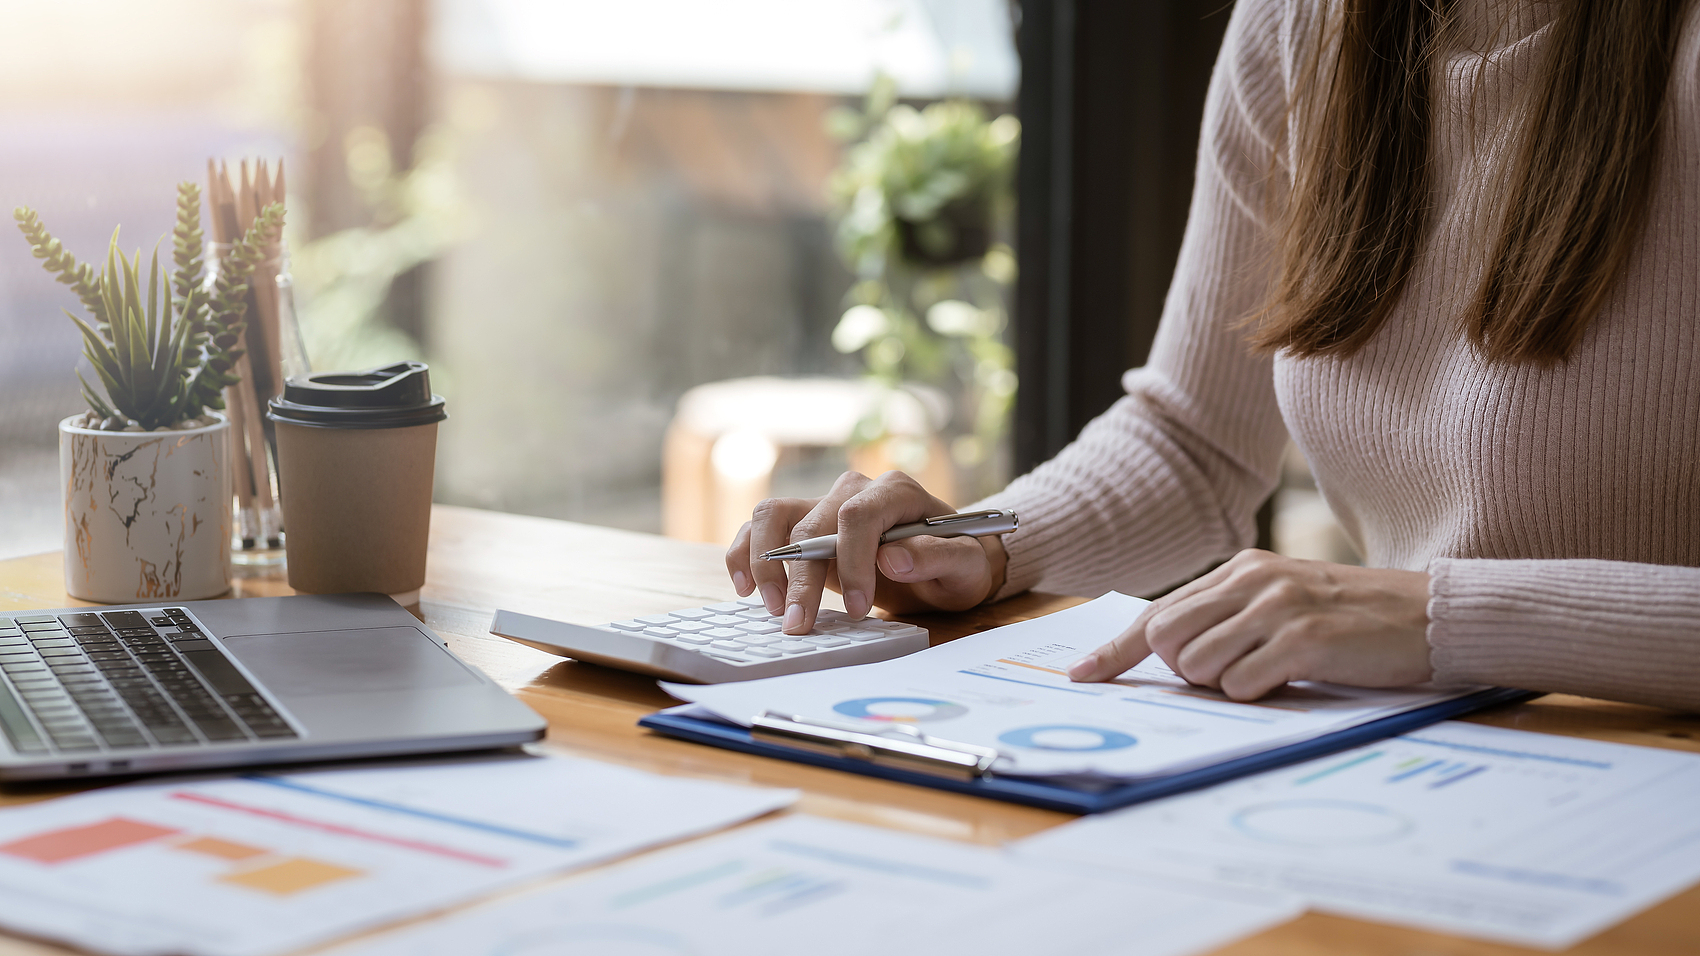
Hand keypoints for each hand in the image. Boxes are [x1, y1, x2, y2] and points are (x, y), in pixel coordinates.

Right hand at [724, 470, 1008, 634]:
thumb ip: (937, 557)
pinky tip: (746, 588)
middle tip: (799, 624)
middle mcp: (854, 490)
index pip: (858, 515)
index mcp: (896, 491)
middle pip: (812, 523)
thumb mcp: (965, 566)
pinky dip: (745, 553)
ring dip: (765, 561)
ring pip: (774, 515)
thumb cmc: (958, 563)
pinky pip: (761, 528)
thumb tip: (892, 559)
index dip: (852, 560)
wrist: (946, 563)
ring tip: (773, 608)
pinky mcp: (803, 527)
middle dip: (802, 578)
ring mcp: (823, 505)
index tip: (858, 607)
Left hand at [1066, 550, 1432, 698]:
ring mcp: (1277, 605)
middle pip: (1166, 638)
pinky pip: (1241, 684)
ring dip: (1223, 685)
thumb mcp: (1281, 603)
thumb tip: (1171, 655)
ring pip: (1198, 665)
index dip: (1116, 648)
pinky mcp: (1304, 637)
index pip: (1159, 612)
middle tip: (1230, 674)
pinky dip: (1256, 694)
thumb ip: (1229, 618)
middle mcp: (1251, 580)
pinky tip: (1293, 678)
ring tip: (1271, 673)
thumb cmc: (1351, 621)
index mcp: (1240, 569)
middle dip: (1181, 672)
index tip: (1082, 675)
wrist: (1429, 616)